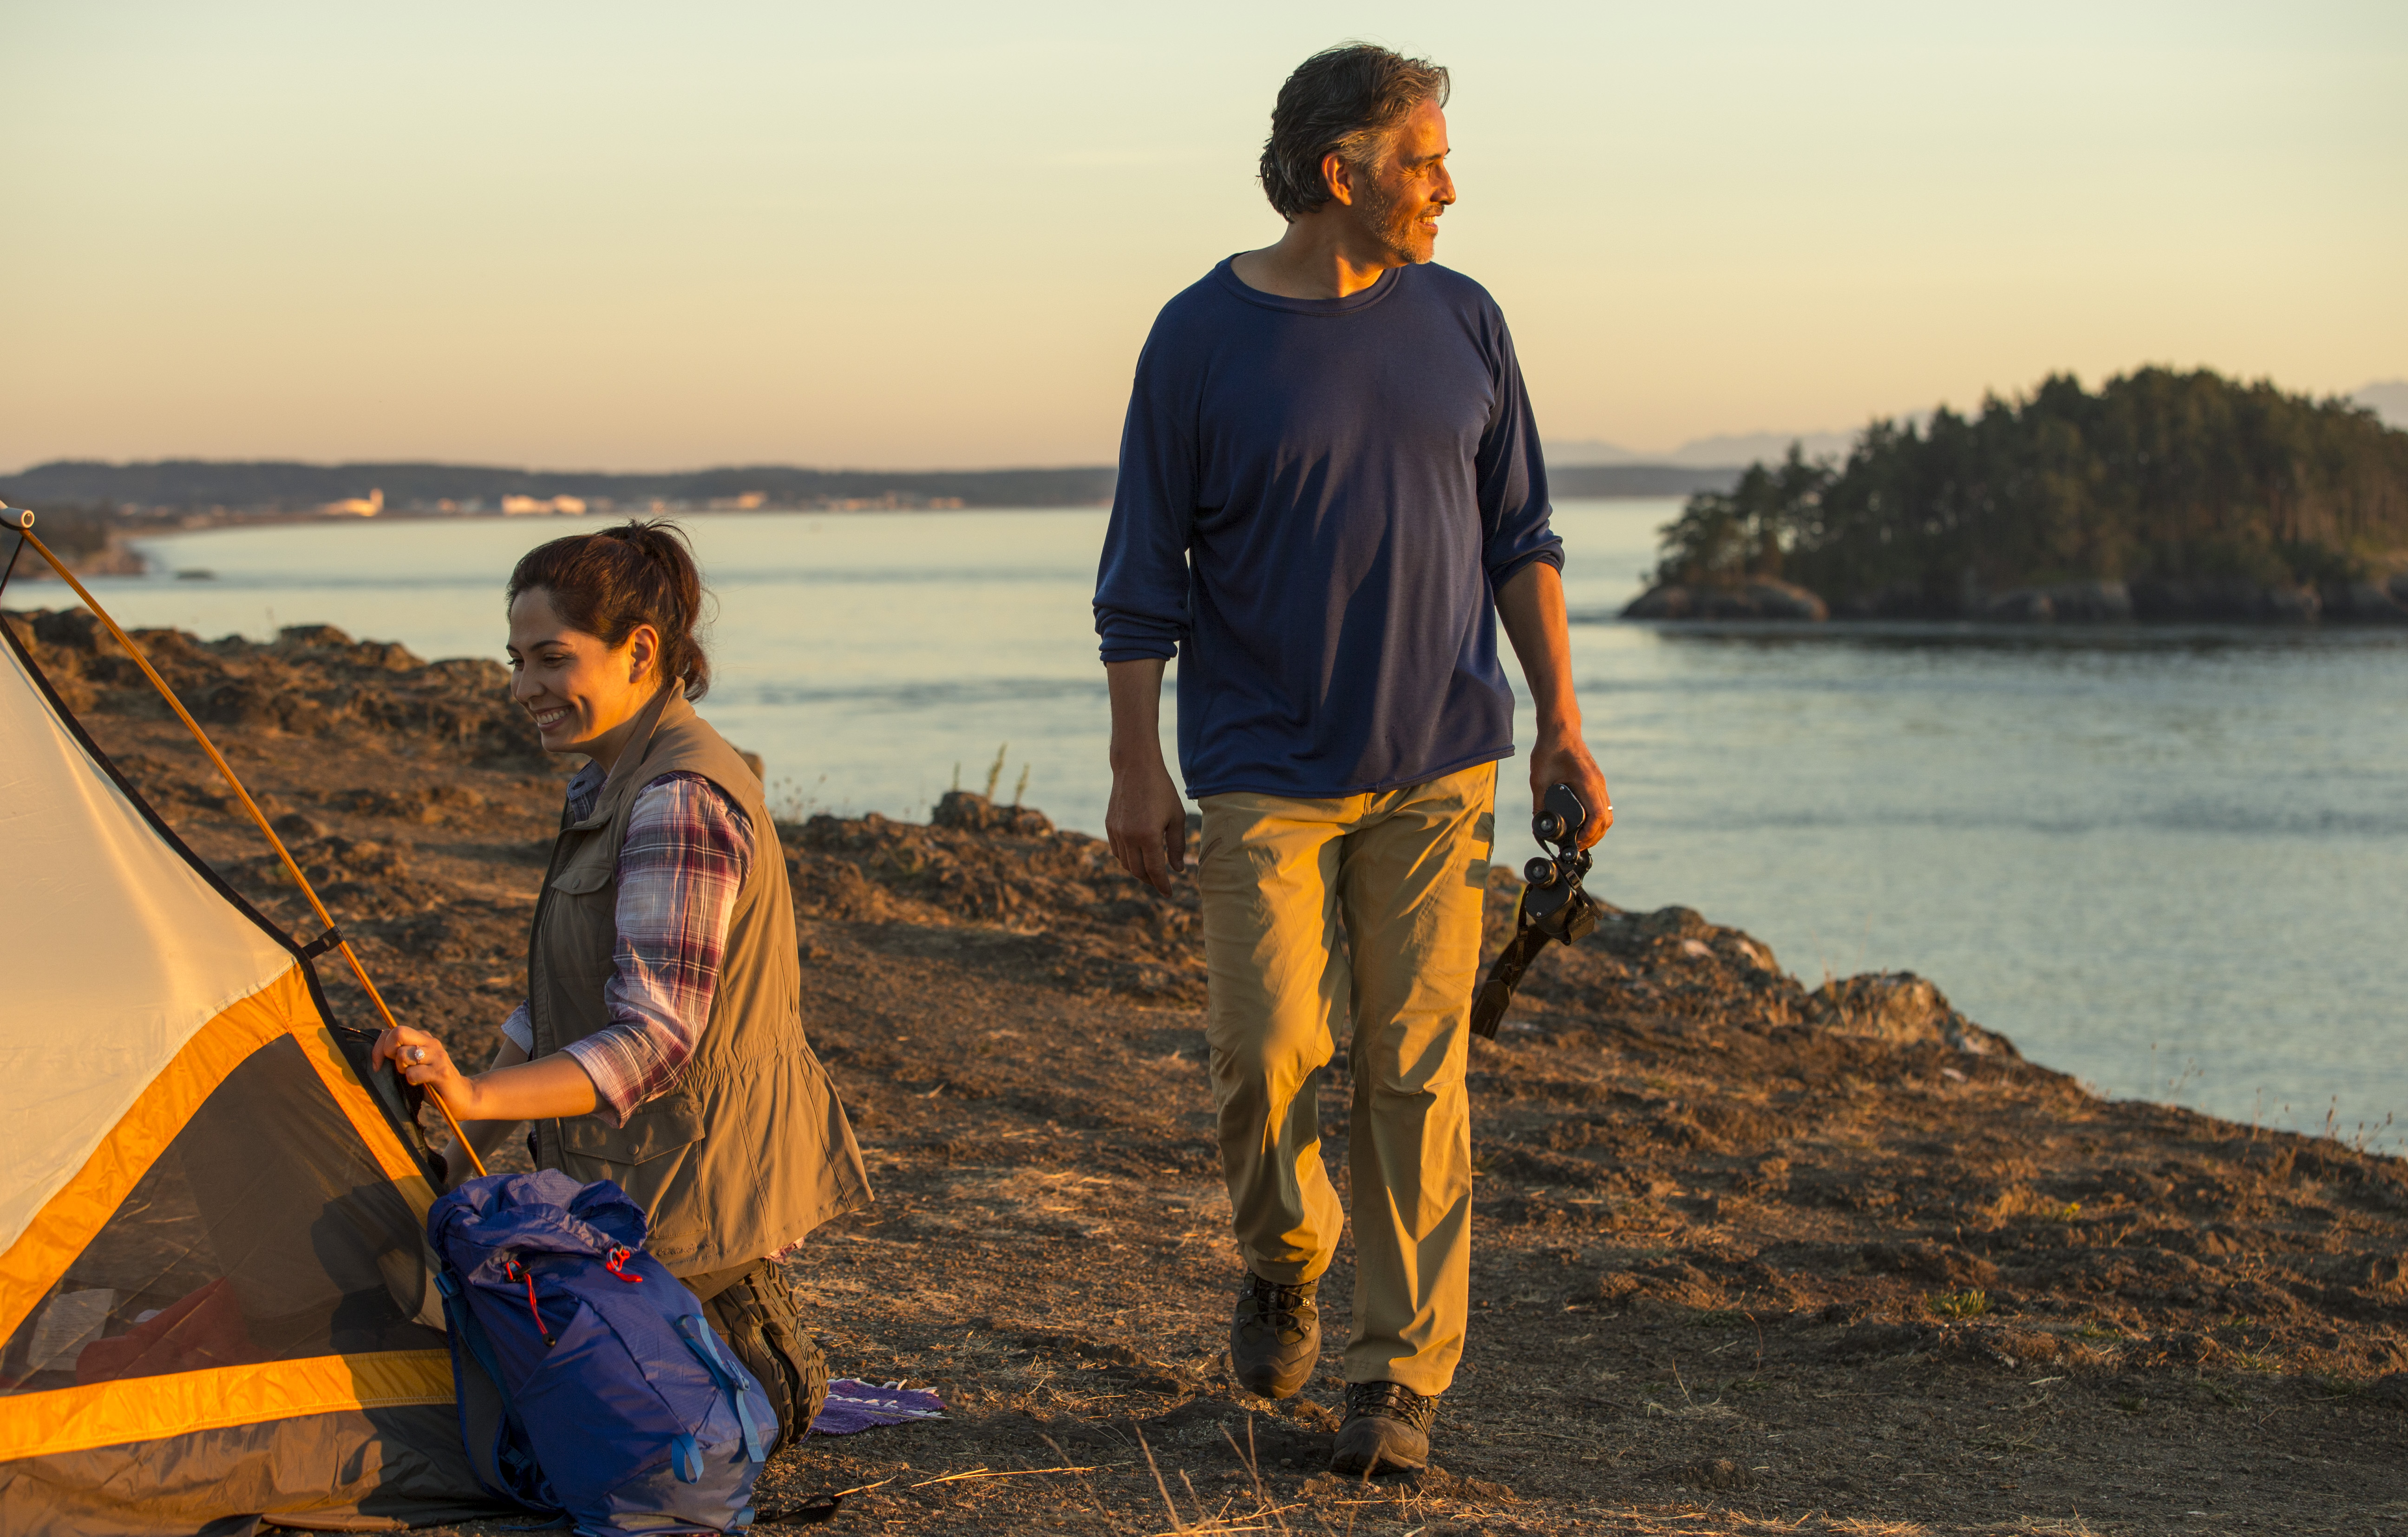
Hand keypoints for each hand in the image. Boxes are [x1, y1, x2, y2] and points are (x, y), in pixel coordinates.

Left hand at [371, 1024, 477, 1116]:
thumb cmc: (431, 1083)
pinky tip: (422, 1084)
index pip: (392, 1031)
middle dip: (387, 1051)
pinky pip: (413, 1073)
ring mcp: (438, 1056)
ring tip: (413, 1077)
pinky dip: (412, 1081)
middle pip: (398, 1033)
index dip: (379, 1048)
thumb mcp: (414, 1065)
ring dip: (401, 1069)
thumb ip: (400, 1055)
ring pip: (403, 1055)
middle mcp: (431, 1043)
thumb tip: (377, 1052)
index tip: (378, 1065)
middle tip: (395, 1067)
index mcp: (424, 1038)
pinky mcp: (441, 1072)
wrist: (461, 1097)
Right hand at [1106, 754, 1186, 895]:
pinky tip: (1138, 856)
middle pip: (1138, 871)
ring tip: (1151, 871)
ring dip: (1139, 871)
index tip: (1169, 894)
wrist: (1135, 767)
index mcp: (1149, 835)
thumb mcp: (1176, 817)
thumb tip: (1177, 869)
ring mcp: (1116, 832)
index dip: (1163, 885)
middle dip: (1151, 881)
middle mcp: (1129, 837)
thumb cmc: (1161, 790)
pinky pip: (1118, 851)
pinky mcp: (1109, 826)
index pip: (1155, 871)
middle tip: (1161, 883)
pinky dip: (1128, 859)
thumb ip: (1177, 845)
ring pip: (1126, 864)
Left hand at [1528, 729, 1611, 849]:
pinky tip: (1585, 826)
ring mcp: (1600, 782)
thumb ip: (1539, 802)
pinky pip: (1603, 806)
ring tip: (1581, 840)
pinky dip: (1598, 820)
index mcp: (1586, 782)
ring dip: (1597, 830)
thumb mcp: (1539, 778)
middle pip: (1606, 819)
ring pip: (1607, 814)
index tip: (1577, 843)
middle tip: (1577, 846)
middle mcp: (1598, 783)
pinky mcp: (1597, 782)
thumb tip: (1538, 823)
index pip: (1597, 815)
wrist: (1560, 730)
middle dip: (1594, 837)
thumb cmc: (1549, 750)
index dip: (1589, 834)